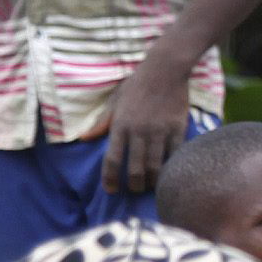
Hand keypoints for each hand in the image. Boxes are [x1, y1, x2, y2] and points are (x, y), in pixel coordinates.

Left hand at [100, 58, 193, 195]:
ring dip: (152, 181)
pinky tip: (168, 173)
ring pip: (155, 166)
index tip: (111, 190)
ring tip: (150, 186)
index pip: (112, 160)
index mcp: (120, 125)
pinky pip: (175, 155)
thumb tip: (83, 138)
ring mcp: (160, 131)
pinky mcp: (178, 129)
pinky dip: (171, 167)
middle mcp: (139, 131)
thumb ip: (101, 122)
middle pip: (135, 169)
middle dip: (134, 185)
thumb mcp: (115, 102)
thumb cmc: (137, 85)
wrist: (165, 70)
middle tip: (134, 190)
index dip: (110, 179)